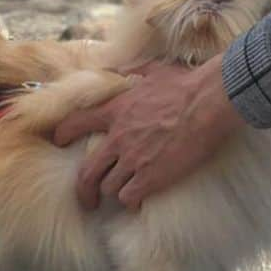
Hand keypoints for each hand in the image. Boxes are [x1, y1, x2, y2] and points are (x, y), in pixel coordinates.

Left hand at [51, 52, 243, 211]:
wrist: (209, 101)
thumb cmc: (186, 83)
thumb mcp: (153, 70)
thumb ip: (131, 72)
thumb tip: (118, 70)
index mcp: (116, 109)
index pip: (75, 123)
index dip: (63, 134)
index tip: (60, 141)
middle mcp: (119, 137)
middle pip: (86, 172)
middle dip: (84, 190)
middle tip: (88, 199)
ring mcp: (134, 159)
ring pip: (108, 187)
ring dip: (114, 191)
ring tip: (124, 192)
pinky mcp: (152, 177)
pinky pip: (129, 198)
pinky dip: (132, 200)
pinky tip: (140, 198)